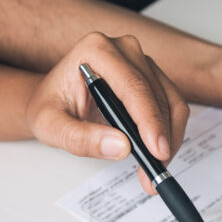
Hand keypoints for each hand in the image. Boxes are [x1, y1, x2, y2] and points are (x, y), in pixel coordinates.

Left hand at [24, 32, 188, 192]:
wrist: (51, 100)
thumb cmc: (50, 107)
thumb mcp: (51, 127)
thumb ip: (81, 138)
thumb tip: (122, 147)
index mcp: (97, 50)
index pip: (133, 86)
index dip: (150, 120)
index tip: (157, 151)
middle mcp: (124, 49)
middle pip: (157, 95)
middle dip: (160, 138)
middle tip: (154, 172)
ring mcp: (141, 61)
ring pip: (171, 101)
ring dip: (169, 138)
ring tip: (154, 168)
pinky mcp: (152, 76)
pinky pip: (172, 104)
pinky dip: (169, 132)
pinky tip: (156, 153)